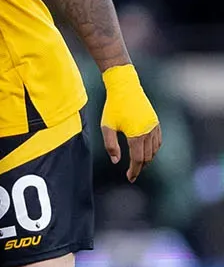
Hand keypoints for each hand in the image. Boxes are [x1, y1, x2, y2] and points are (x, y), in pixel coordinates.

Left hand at [100, 64, 161, 181]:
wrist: (126, 88)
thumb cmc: (113, 107)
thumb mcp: (107, 127)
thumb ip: (111, 145)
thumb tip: (116, 161)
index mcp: (137, 135)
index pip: (138, 159)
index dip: (134, 171)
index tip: (130, 179)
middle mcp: (148, 132)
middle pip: (147, 157)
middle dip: (140, 167)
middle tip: (132, 174)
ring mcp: (154, 127)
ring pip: (154, 150)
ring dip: (147, 159)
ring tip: (138, 165)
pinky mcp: (156, 122)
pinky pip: (158, 141)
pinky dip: (153, 149)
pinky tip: (146, 152)